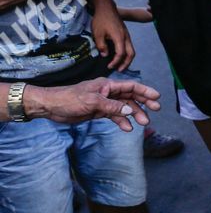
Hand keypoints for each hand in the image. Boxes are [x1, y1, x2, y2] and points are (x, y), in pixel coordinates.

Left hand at [26, 79, 160, 131]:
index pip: (130, 86)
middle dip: (143, 103)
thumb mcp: (92, 102)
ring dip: (134, 114)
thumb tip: (130, 111)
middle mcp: (108, 93)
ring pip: (124, 108)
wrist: (51, 107)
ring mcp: (104, 103)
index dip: (144, 91)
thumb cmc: (69, 99)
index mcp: (107, 85)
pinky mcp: (98, 112)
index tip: (156, 97)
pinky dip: (121, 121)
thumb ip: (112, 107)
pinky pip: (114, 116)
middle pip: (130, 97)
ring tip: (143, 122)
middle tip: (155, 110)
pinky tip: (127, 128)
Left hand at [90, 0, 134, 70]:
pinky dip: (126, 53)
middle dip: (126, 63)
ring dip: (127, 59)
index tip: (109, 66)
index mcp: (119, 38)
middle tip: (119, 70)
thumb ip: (101, 46)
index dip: (115, 62)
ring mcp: (127, 35)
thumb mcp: (97, 34)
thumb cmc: (101, 20)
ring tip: (120, 65)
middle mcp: (126, 37)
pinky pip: (129, 46)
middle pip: (131, 54)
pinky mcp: (125, 34)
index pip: (121, 54)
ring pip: (131, 50)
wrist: (106, 8)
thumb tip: (105, 55)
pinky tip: (119, 55)